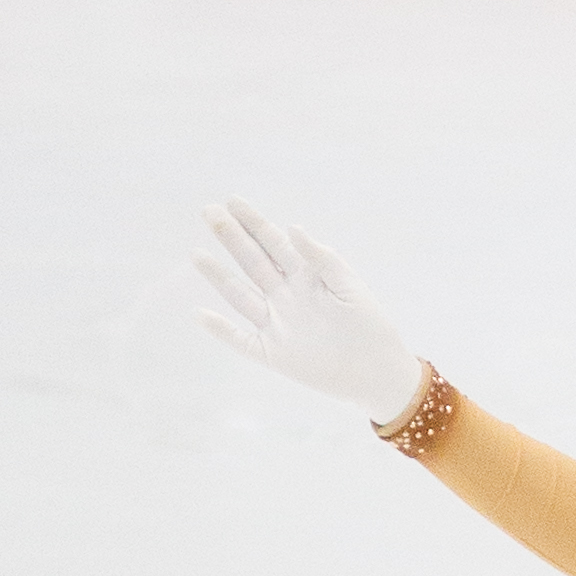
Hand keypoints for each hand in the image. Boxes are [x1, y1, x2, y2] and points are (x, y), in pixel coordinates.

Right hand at [194, 198, 425, 426]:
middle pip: (253, 262)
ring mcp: (277, 325)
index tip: (232, 201)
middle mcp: (287, 297)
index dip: (254, 222)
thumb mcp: (351, 289)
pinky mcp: (273, 354)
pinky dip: (220, 330)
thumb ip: (324, 260)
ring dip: (219, 276)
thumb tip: (294, 227)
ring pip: (241, 296)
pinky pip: (241, 340)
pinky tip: (199, 315)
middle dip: (232, 237)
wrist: (378, 375)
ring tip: (196, 254)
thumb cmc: (371, 328)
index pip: (275, 243)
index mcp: (307, 278)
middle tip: (209, 212)